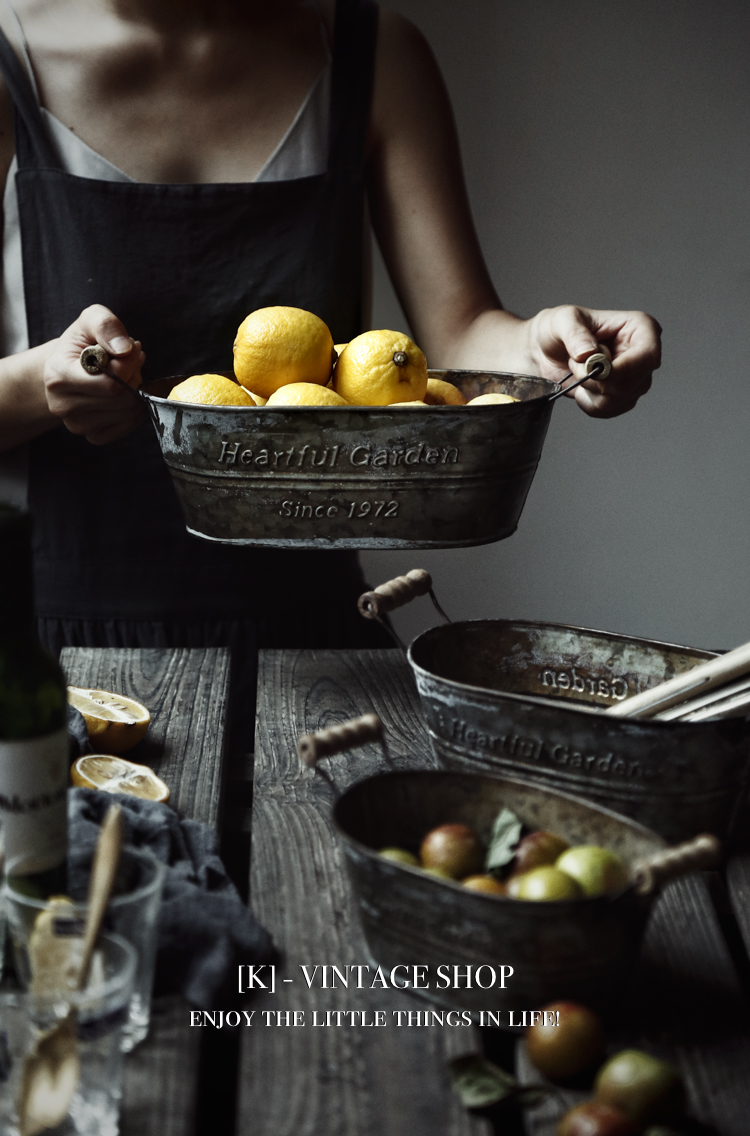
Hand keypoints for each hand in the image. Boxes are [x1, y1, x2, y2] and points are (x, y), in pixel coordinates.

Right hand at [44, 305, 145, 443]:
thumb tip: (125, 349)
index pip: (111, 382)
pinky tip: (126, 393)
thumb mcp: (91, 320)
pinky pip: (129, 425)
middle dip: (135, 376)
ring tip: (126, 375)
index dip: (130, 364)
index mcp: (58, 376)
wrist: (67, 369)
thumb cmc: (82, 344)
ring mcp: (77, 425)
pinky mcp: (93, 436)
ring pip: (129, 412)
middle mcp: (63, 406)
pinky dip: (136, 409)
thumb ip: (106, 326)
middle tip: (130, 362)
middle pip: (123, 399)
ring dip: (137, 391)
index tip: (131, 348)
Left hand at [527, 305, 660, 417]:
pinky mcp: (622, 396)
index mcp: (638, 327)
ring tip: (577, 371)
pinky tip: (580, 388)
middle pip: (634, 382)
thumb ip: (575, 334)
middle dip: (598, 381)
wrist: (545, 349)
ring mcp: (634, 377)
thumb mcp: (562, 320)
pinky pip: (610, 410)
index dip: (625, 369)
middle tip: (575, 365)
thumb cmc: (558, 327)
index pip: (648, 354)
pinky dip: (590, 403)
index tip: (596, 371)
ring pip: (621, 399)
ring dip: (590, 391)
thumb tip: (589, 352)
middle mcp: (642, 353)